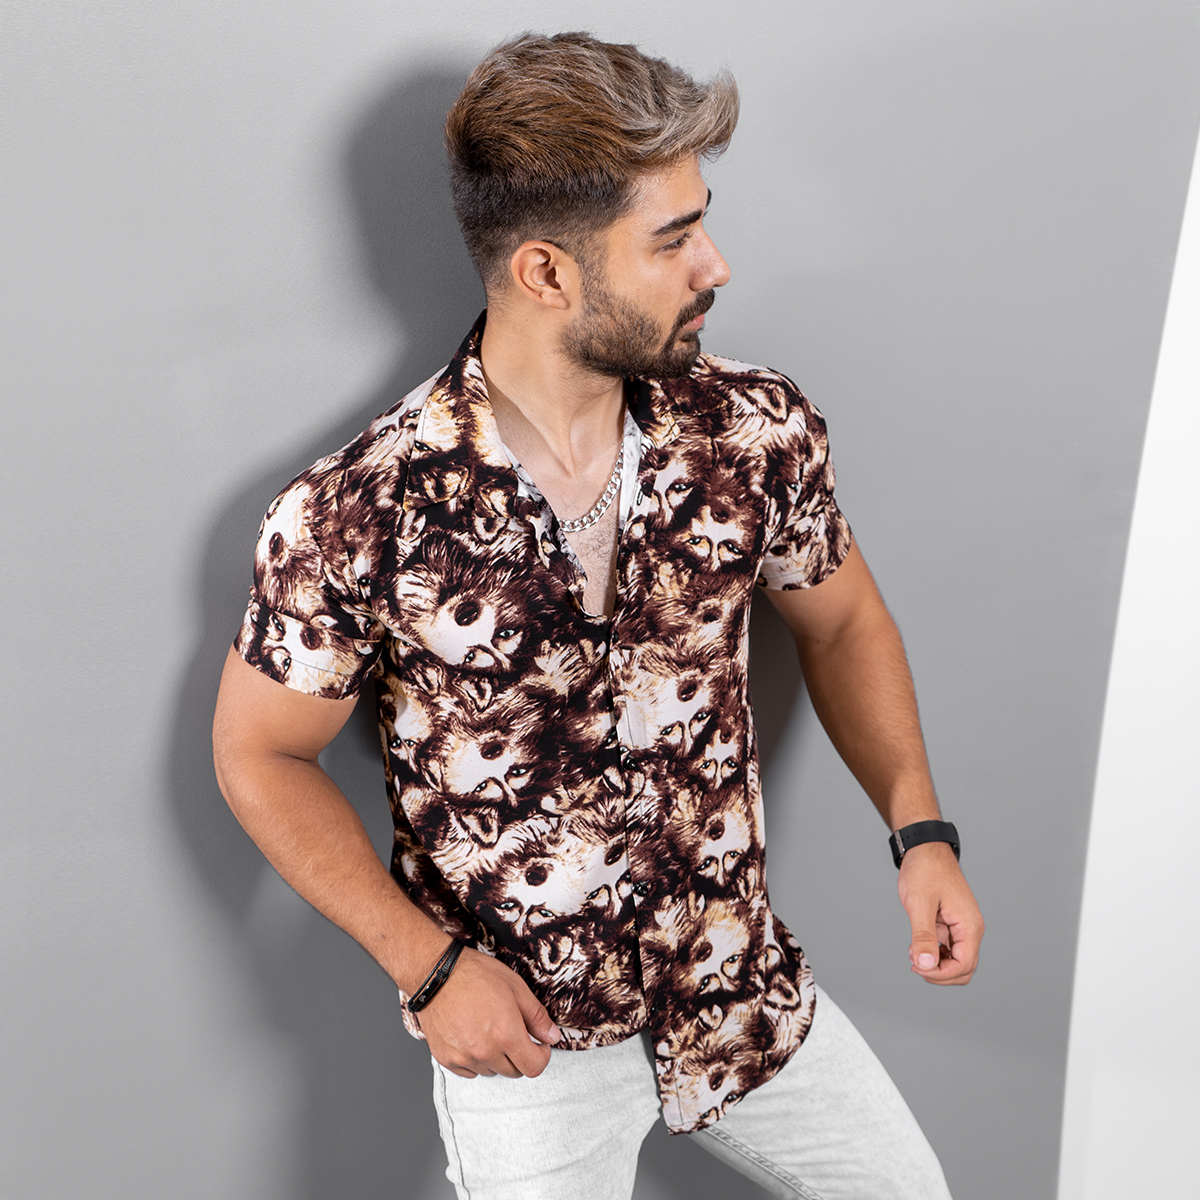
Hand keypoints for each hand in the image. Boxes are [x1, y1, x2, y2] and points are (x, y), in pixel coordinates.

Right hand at [415, 946, 561, 1077]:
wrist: (435, 974)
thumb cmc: (475, 975)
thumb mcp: (515, 987)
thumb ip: (537, 1016)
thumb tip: (552, 1037)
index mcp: (506, 1034)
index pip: (534, 1067)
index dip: (542, 1057)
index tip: (539, 1045)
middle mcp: (485, 1052)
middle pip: (514, 1072)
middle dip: (520, 1055)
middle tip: (514, 1032)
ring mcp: (464, 1058)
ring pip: (492, 1071)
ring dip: (497, 1057)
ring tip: (489, 1029)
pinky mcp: (446, 1059)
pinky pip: (470, 1071)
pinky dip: (476, 1060)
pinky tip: (473, 1036)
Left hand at [897, 842, 983, 984]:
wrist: (924, 848)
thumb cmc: (924, 870)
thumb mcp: (920, 904)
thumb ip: (923, 937)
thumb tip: (925, 966)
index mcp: (969, 925)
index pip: (964, 966)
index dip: (940, 974)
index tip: (916, 966)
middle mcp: (970, 929)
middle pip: (964, 969)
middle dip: (939, 973)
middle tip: (914, 962)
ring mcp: (962, 927)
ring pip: (956, 961)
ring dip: (936, 964)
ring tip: (913, 952)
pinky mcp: (952, 923)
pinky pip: (948, 948)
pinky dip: (934, 952)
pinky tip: (916, 945)